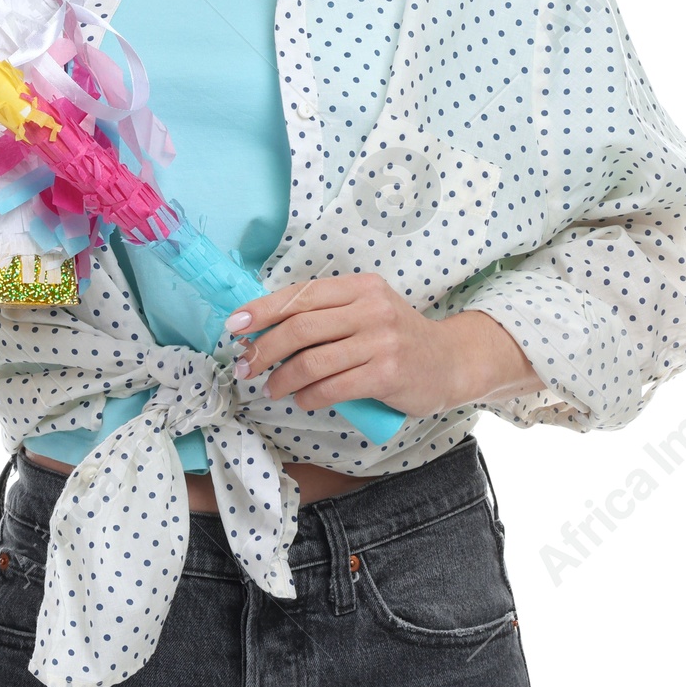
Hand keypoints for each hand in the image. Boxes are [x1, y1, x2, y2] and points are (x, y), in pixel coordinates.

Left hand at [226, 274, 541, 418]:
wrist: (450, 361)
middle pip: (300, 328)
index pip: (300, 295)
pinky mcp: (387, 373)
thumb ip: (327, 314)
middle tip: (245, 366)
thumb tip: (266, 327)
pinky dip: (309, 396)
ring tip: (269, 388)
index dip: (263, 310)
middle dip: (264, 349)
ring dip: (282, 378)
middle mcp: (370, 308)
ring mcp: (381, 341)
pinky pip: (333, 387)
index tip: (236, 325)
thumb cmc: (396, 337)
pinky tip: (301, 400)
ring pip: (313, 361)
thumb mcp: (366, 310)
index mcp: (359, 286)